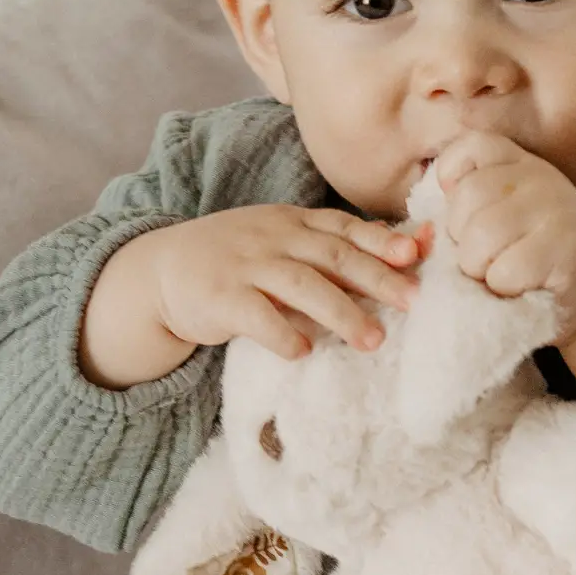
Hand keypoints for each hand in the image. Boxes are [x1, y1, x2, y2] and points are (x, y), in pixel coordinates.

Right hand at [148, 204, 418, 359]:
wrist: (162, 270)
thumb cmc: (240, 261)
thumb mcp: (283, 243)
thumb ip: (333, 251)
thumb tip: (406, 256)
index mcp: (293, 222)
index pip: (344, 226)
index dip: (380, 239)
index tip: (413, 254)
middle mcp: (273, 238)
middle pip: (333, 255)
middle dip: (376, 278)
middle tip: (413, 301)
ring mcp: (245, 266)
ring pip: (302, 285)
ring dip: (341, 313)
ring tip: (374, 340)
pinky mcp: (220, 299)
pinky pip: (257, 318)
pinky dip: (283, 335)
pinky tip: (305, 352)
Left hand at [433, 132, 575, 345]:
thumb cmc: (532, 260)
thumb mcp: (500, 219)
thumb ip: (465, 211)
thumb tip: (424, 232)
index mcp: (519, 163)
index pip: (468, 148)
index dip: (452, 182)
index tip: (463, 217)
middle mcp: (539, 177)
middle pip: (467, 198)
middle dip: (462, 240)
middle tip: (484, 259)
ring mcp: (555, 209)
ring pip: (481, 236)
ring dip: (479, 268)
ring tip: (498, 275)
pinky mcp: (564, 248)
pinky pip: (505, 270)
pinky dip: (502, 288)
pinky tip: (520, 287)